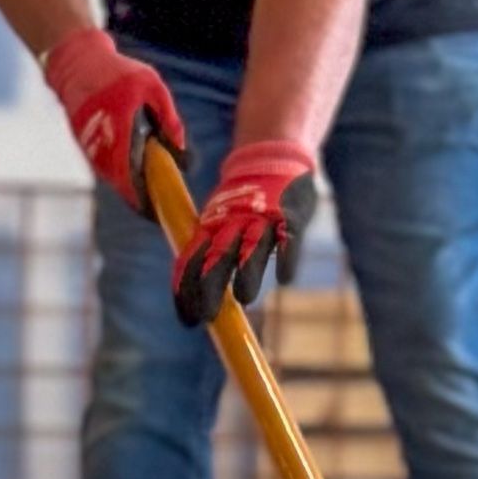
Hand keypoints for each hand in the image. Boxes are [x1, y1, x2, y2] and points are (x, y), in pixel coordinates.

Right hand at [43, 28, 185, 213]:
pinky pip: (103, 165)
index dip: (142, 195)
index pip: (130, 171)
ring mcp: (89, 142)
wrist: (77, 62)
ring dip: (127, 186)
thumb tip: (180, 148)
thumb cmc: (118, 72)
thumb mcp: (151, 86)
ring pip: (110, 175)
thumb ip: (168, 117)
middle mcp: (101, 139)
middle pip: (119, 180)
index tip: (155, 209)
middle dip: (137, 196)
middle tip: (157, 208)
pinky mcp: (83, 141)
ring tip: (147, 197)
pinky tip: (132, 177)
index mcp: (120, 125)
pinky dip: (118, 173)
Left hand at [173, 142, 317, 326]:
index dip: (187, 289)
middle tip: (207, 316)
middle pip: (218, 258)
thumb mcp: (219, 220)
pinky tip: (285, 279)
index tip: (187, 321)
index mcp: (210, 226)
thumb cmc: (243, 203)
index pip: (191, 260)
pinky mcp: (290, 216)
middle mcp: (232, 223)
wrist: (271, 157)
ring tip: (245, 298)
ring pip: (252, 247)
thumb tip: (193, 298)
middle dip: (211, 287)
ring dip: (248, 272)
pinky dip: (288, 257)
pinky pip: (288, 239)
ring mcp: (262, 218)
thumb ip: (207, 252)